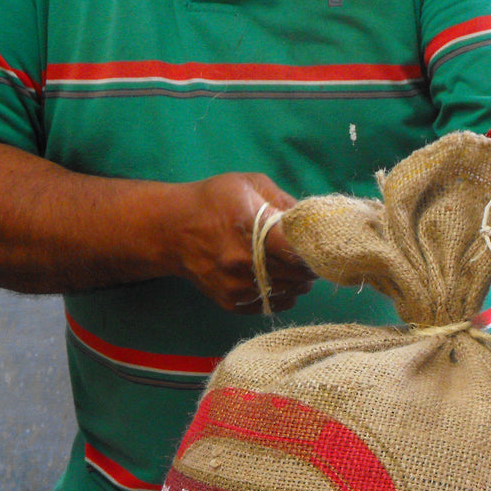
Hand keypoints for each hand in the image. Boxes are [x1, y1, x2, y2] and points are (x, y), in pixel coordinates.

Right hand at [171, 173, 315, 312]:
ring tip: (295, 267)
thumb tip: (312, 219)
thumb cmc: (214, 201)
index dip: (314, 251)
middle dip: (310, 267)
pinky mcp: (231, 302)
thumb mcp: (249, 185)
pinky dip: (283, 295)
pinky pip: (271, 305)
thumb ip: (284, 201)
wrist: (171, 229)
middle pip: (298, 275)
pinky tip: (280, 281)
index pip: (298, 251)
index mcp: (251, 229)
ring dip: (299, 282)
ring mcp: (237, 286)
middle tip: (311, 257)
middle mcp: (243, 262)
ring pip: (289, 293)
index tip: (320, 246)